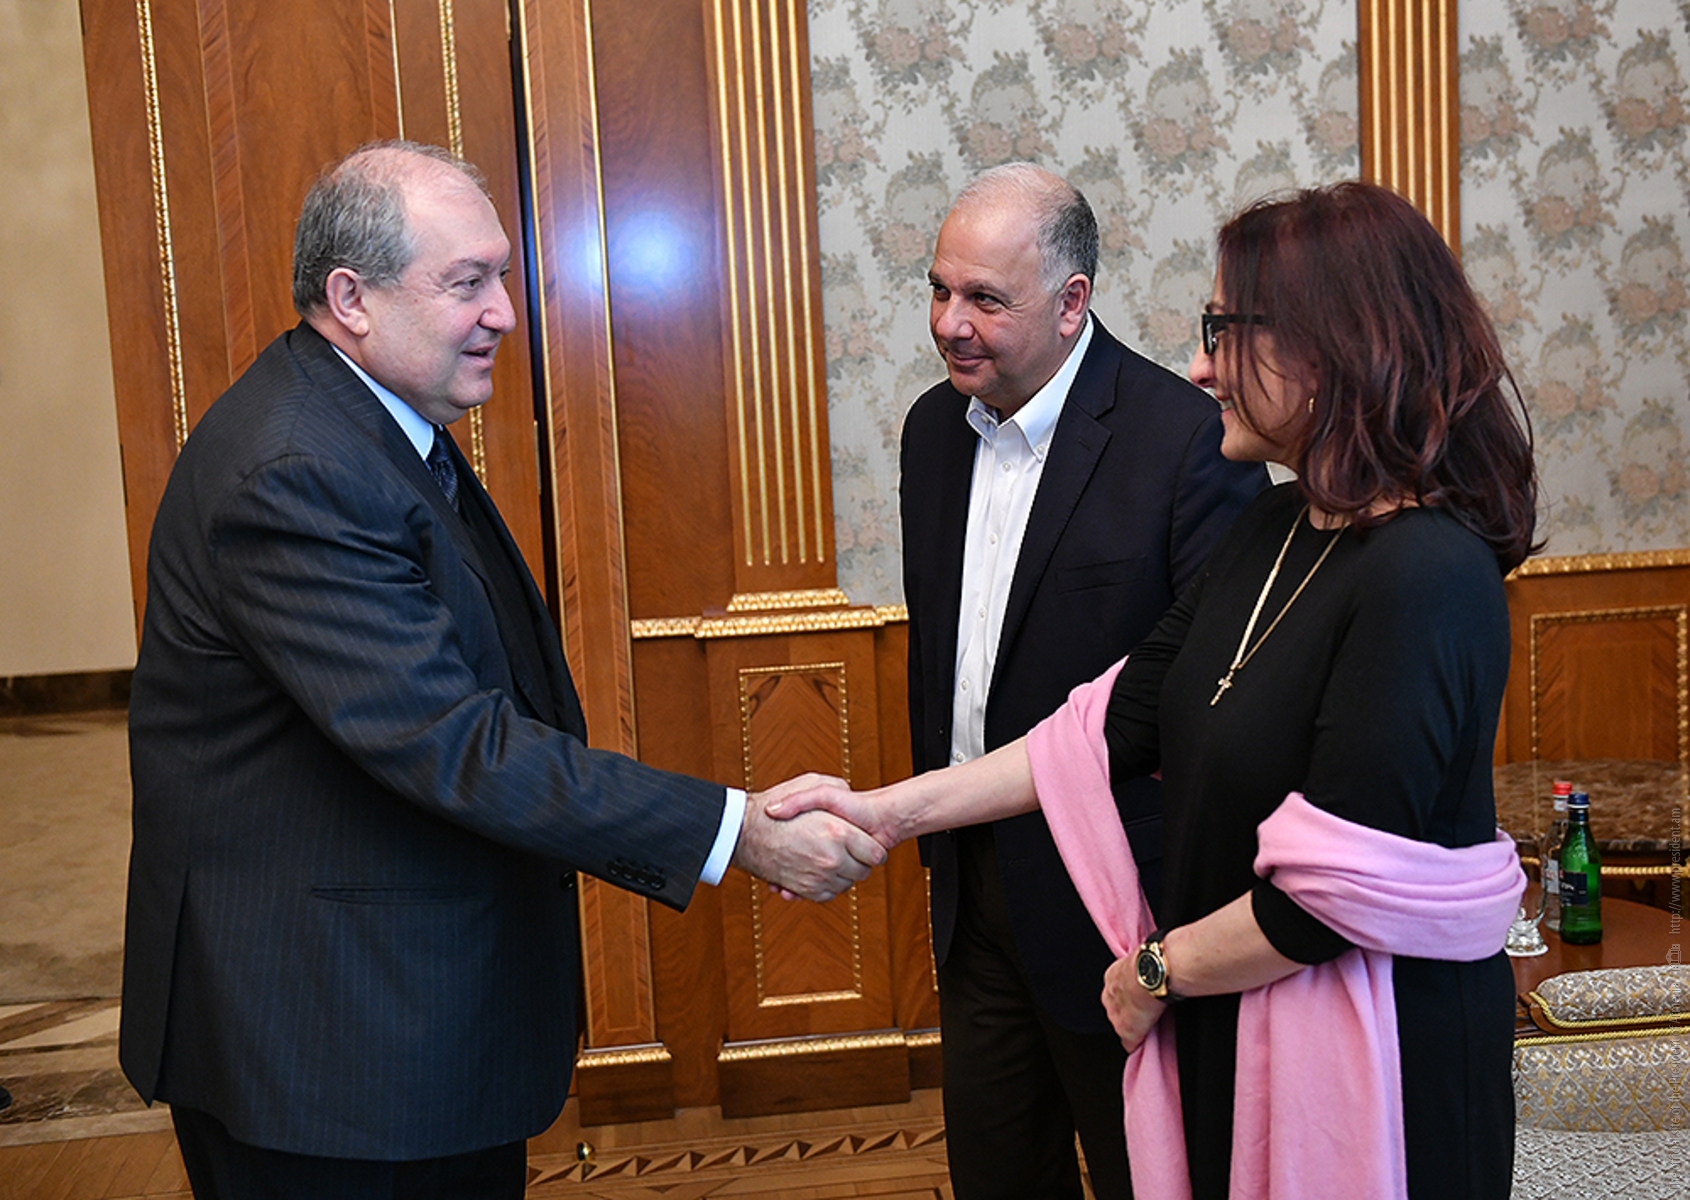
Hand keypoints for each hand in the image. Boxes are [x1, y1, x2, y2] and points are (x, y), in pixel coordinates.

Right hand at [731, 774, 886, 902]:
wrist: (743, 831)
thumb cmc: (775, 806)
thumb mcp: (812, 784)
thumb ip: (838, 787)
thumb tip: (852, 795)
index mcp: (838, 833)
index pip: (876, 854)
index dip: (872, 849)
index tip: (866, 844)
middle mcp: (831, 858)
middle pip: (863, 872)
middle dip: (858, 862)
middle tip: (848, 850)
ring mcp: (818, 877)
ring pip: (846, 885)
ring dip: (842, 874)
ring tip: (830, 857)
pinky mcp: (804, 890)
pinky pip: (828, 894)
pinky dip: (826, 885)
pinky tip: (819, 868)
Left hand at [1101, 952, 1168, 1052]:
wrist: (1156, 970)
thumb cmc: (1154, 959)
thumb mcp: (1141, 957)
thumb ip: (1141, 965)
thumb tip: (1153, 959)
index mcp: (1112, 976)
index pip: (1115, 992)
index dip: (1128, 996)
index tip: (1137, 998)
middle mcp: (1109, 995)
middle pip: (1114, 1009)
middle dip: (1126, 1012)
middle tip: (1142, 1012)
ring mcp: (1116, 1014)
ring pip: (1120, 1026)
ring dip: (1131, 1027)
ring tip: (1145, 1027)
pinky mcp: (1126, 1030)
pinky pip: (1129, 1044)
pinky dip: (1136, 1045)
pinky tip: (1143, 1043)